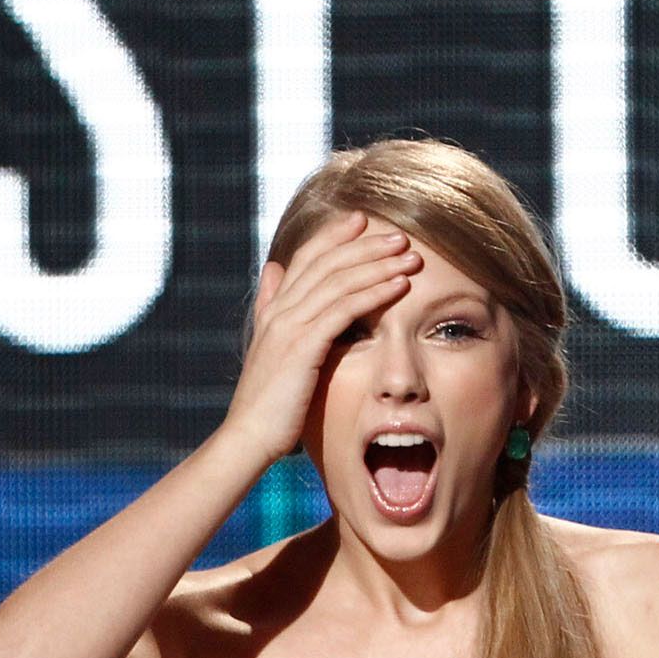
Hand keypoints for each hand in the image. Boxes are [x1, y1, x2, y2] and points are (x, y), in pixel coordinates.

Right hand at [219, 213, 421, 463]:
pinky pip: (345, 309)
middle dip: (365, 244)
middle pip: (326, 262)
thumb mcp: (268, 348)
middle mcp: (280, 310)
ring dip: (378, 264)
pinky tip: (400, 285)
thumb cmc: (266, 404)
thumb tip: (272, 271)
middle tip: (399, 234)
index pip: (305, 258)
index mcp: (274, 310)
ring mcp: (289, 326)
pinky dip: (374, 292)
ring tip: (410, 255)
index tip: (361, 220)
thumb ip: (271, 308)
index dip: (333, 236)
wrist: (248, 437)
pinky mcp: (303, 346)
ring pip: (339, 281)